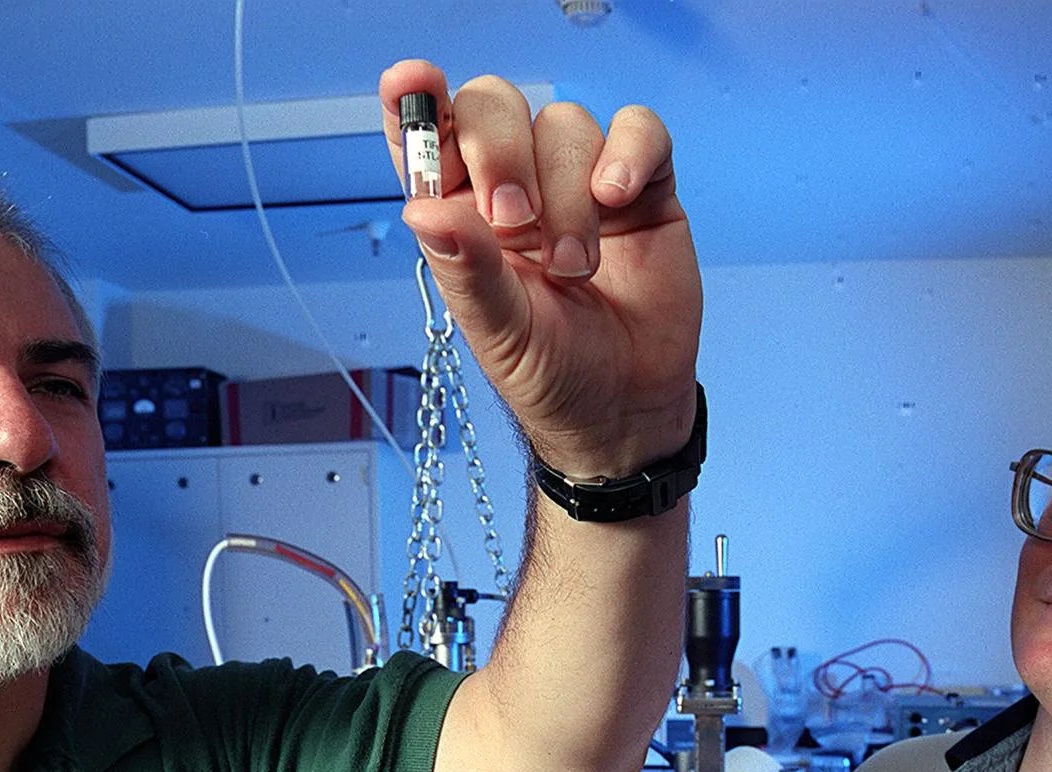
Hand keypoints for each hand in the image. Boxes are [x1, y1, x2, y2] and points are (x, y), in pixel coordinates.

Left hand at [380, 60, 702, 475]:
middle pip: (495, 107)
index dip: (414, 102)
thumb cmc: (552, 375)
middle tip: (515, 220)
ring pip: (565, 123)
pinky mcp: (642, 187)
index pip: (426, 140)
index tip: (410, 81)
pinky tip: (619, 199)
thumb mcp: (499, 333)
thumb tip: (420, 210)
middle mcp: (517, 187)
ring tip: (576, 267)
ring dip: (569, 193)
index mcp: (462, 216)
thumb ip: (466, 269)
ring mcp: (580, 182)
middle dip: (501, 153)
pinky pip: (638, 129)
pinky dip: (629, 152)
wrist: (626, 410)